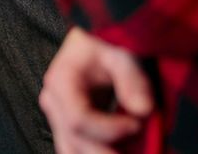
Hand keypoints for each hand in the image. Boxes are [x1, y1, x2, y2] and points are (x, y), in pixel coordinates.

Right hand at [40, 28, 152, 153]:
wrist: (86, 54)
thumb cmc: (100, 54)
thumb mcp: (119, 56)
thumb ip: (132, 80)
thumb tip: (143, 110)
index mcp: (60, 83)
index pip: (78, 120)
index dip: (110, 129)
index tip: (137, 124)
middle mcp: (54, 106)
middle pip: (74, 144)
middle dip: (108, 152)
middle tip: (139, 150)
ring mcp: (56, 121)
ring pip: (71, 152)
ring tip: (127, 151)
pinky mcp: (66, 132)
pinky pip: (77, 152)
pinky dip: (99, 153)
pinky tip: (121, 151)